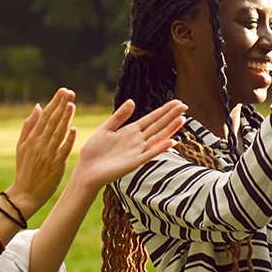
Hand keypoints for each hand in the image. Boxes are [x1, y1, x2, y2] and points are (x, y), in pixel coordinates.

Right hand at [6, 89, 76, 214]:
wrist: (26, 193)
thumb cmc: (25, 168)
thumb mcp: (21, 146)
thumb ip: (29, 126)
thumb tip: (37, 106)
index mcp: (31, 139)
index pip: (44, 117)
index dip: (54, 103)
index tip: (63, 91)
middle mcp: (39, 144)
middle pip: (51, 121)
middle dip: (60, 105)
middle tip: (70, 91)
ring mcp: (48, 154)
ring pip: (58, 133)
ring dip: (65, 119)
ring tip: (72, 104)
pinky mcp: (56, 165)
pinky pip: (63, 150)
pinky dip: (68, 139)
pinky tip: (74, 129)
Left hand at [66, 100, 187, 195]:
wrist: (86, 170)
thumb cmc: (94, 151)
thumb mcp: (105, 129)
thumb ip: (119, 116)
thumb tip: (132, 101)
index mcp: (130, 131)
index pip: (152, 118)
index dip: (164, 110)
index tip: (177, 102)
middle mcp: (138, 140)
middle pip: (158, 126)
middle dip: (171, 116)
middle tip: (185, 106)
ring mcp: (138, 151)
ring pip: (158, 137)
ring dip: (170, 129)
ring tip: (182, 119)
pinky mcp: (135, 162)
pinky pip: (150, 154)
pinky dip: (161, 148)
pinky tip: (172, 142)